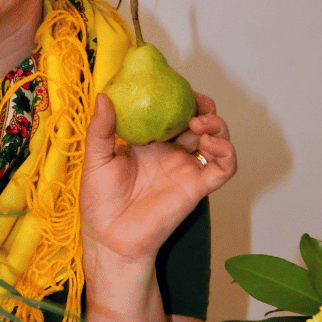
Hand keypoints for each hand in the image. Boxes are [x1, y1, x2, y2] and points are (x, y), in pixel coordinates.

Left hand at [79, 92, 235, 268]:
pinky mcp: (198, 187)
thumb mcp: (95, 160)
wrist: (110, 238)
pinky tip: (209, 143)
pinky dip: (226, 151)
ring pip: (216, 139)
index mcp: (149, 143)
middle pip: (198, 121)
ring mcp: (186, 169)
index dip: (177, 97)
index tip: (173, 84)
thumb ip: (101, 130)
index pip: (170, 112)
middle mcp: (171, 153)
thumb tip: (104, 97)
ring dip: (216, 125)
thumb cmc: (100, 203)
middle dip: (202, 106)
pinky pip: (223, 167)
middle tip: (194, 102)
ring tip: (199, 123)